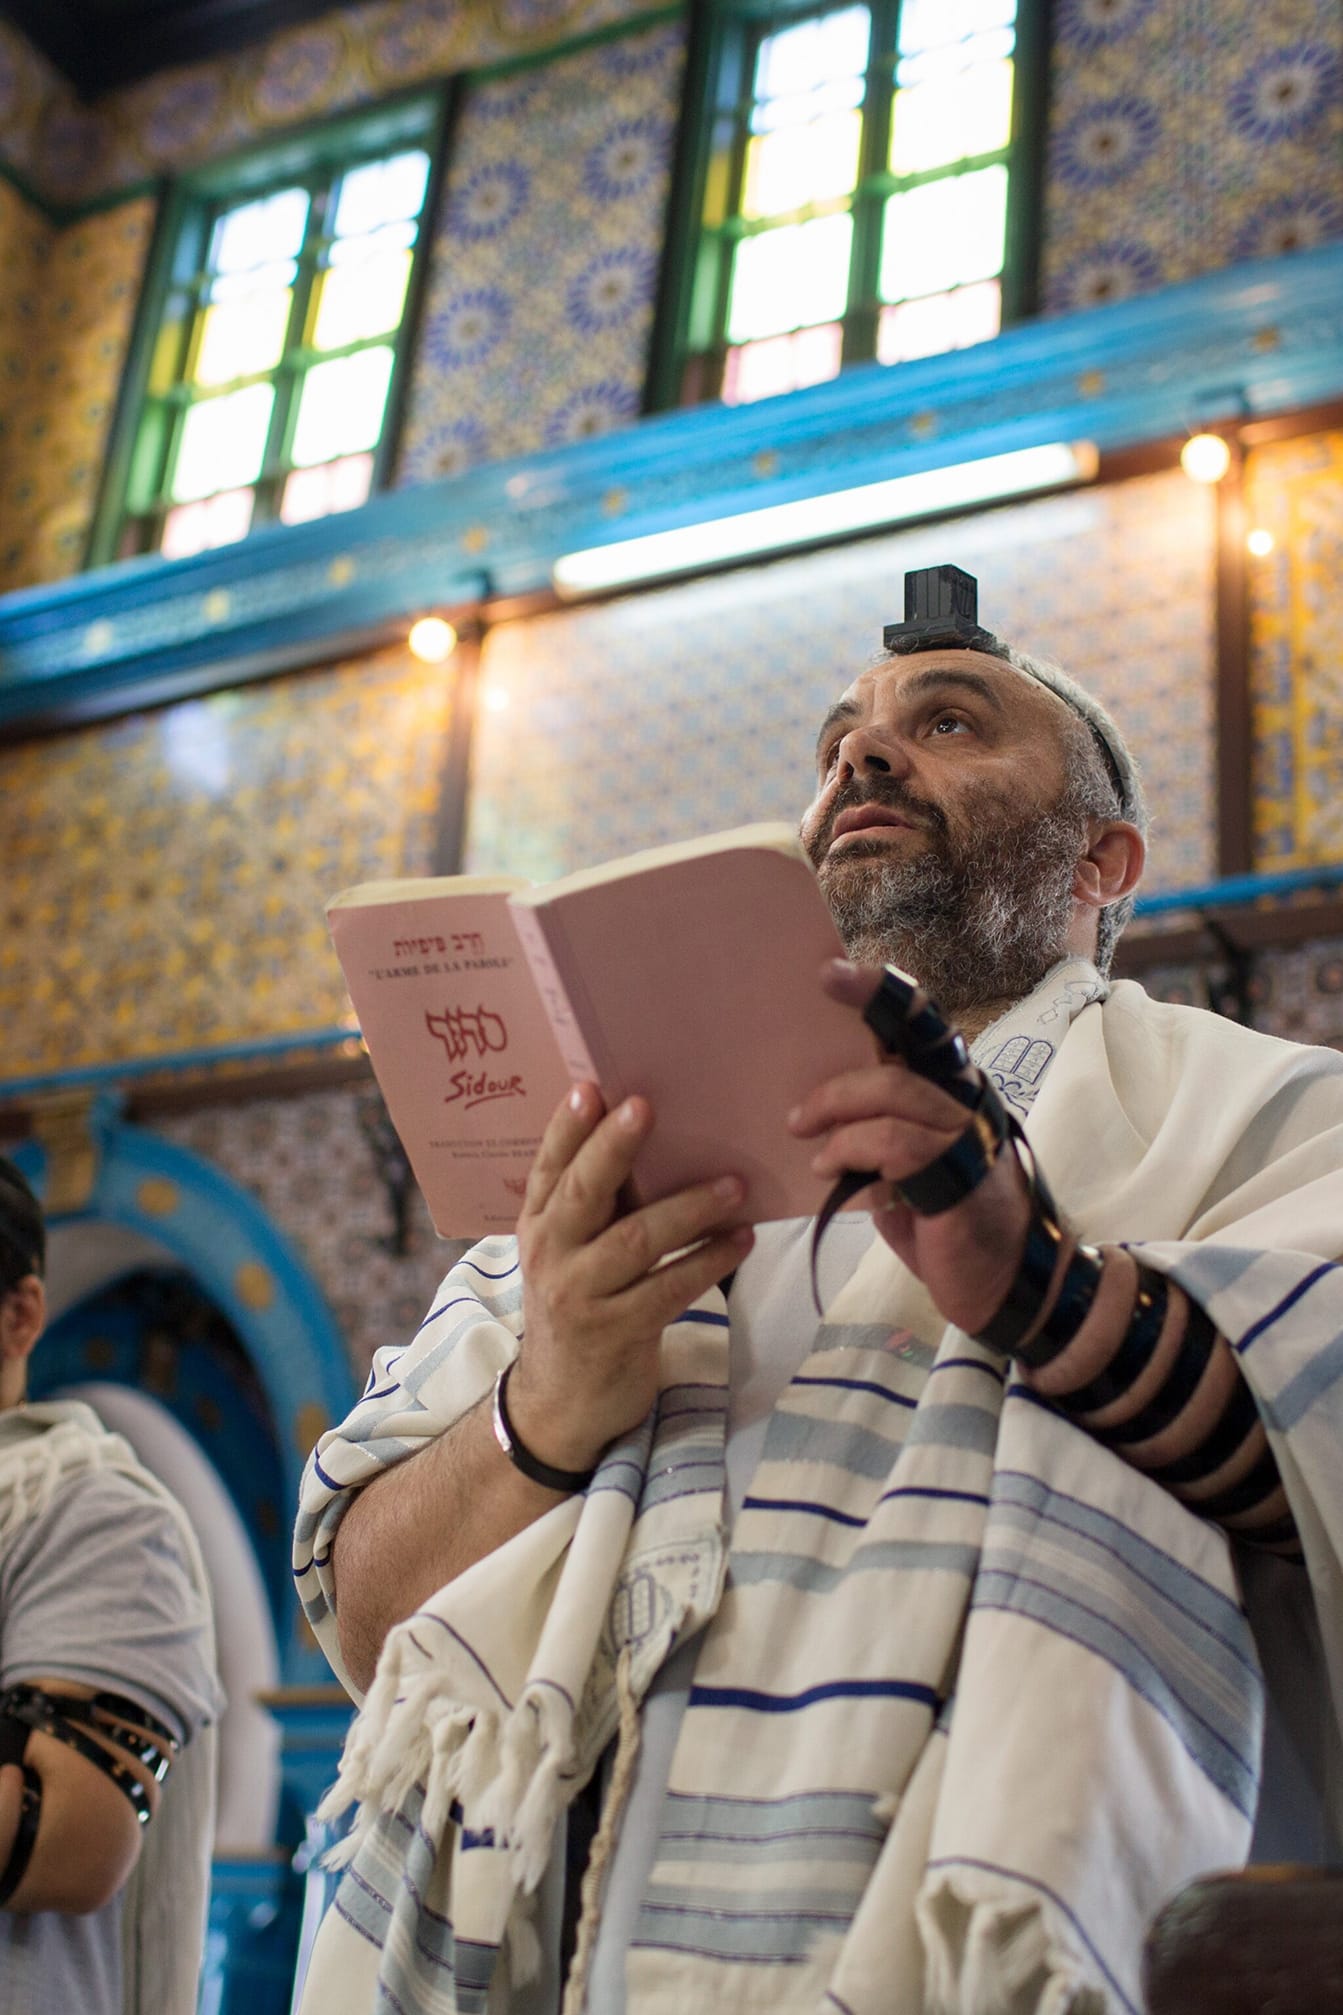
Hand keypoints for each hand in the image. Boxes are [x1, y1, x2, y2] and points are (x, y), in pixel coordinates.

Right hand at [509, 1084, 753, 1473]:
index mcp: (537, 1224)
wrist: (560, 1403)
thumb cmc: (579, 1306)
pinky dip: (709, 1261)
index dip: (567, 1127)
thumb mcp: (568, 1253)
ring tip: (734, 1184)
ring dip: (689, 1208)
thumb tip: (655, 1137)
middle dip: (614, 1147)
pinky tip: (741, 1240)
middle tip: (646, 1107)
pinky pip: (671, 1288)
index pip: (548, 1166)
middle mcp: (551, 1254)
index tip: (591, 1087)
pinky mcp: (617, 1332)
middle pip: (584, 1193)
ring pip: (636, 1241)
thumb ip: (595, 1204)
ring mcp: (581, 1296)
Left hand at [788, 960, 1029, 1335]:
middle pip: (914, 1036)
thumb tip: (813, 1116)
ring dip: (835, 1105)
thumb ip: (875, 1135)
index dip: (882, 990)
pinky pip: (894, 1142)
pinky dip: (851, 1149)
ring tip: (800, 1129)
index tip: (832, 971)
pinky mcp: (961, 1174)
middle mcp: (966, 1099)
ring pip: (893, 1088)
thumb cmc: (948, 1227)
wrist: (1005, 1287)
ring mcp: (968, 1134)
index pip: (923, 1024)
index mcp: (952, 1091)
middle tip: (819, 991)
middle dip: (864, 1005)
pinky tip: (826, 1169)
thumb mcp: (904, 1171)